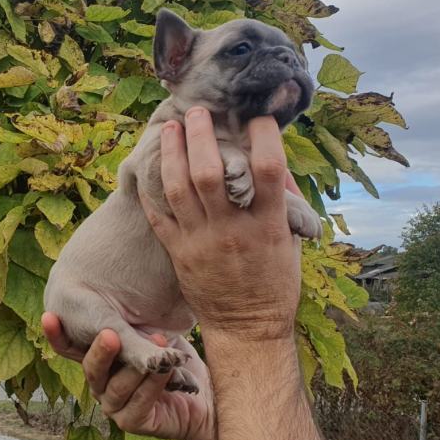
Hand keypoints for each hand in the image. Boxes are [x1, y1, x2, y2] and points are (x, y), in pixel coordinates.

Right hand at [42, 312, 215, 439]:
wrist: (209, 396)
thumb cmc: (179, 357)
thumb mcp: (153, 328)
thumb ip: (133, 317)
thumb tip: (119, 280)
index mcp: (100, 359)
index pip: (70, 346)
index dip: (56, 334)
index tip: (48, 315)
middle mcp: (100, 382)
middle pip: (89, 367)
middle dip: (100, 350)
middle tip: (109, 333)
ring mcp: (113, 404)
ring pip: (113, 385)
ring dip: (136, 366)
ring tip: (157, 341)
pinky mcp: (131, 422)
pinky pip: (136, 402)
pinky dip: (152, 383)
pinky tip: (166, 369)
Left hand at [140, 109, 301, 340]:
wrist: (247, 328)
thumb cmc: (275, 284)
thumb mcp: (290, 244)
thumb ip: (284, 205)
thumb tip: (278, 166)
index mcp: (268, 225)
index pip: (268, 168)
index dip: (263, 135)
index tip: (257, 117)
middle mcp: (232, 229)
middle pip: (211, 171)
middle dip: (201, 135)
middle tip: (196, 111)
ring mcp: (202, 241)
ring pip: (179, 187)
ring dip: (171, 153)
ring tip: (168, 130)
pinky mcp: (179, 253)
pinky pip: (159, 216)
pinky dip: (152, 190)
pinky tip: (150, 167)